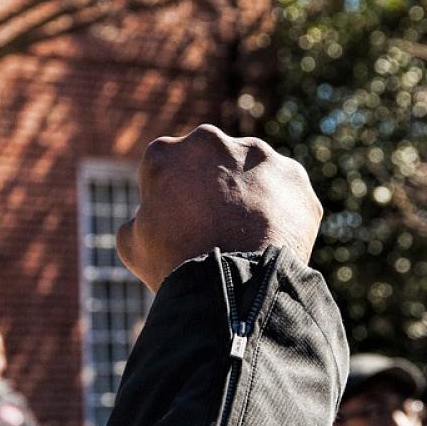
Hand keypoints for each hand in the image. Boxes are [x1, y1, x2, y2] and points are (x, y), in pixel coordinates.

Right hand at [117, 125, 322, 290]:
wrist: (233, 285)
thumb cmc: (176, 264)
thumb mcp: (132, 244)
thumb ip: (139, 218)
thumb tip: (149, 216)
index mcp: (166, 152)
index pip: (167, 169)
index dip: (172, 198)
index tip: (180, 224)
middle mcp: (212, 140)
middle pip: (213, 163)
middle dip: (214, 187)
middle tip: (217, 227)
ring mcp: (258, 154)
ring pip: (253, 174)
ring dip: (251, 196)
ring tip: (248, 238)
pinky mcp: (294, 177)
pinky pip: (287, 194)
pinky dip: (282, 213)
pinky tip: (273, 239)